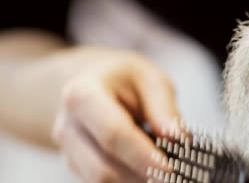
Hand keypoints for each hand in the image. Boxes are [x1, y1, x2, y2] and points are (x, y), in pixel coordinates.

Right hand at [52, 50, 179, 181]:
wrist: (95, 81)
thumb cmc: (125, 78)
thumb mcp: (150, 79)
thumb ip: (164, 108)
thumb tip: (177, 138)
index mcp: (83, 94)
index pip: (113, 133)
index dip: (142, 155)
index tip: (170, 169)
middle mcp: (68, 125)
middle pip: (102, 167)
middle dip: (141, 176)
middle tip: (174, 176)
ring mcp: (67, 149)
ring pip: (100, 181)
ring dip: (135, 181)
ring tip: (164, 173)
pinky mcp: (75, 165)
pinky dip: (129, 180)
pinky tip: (148, 173)